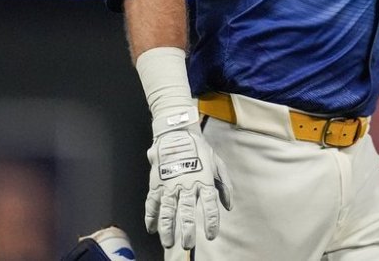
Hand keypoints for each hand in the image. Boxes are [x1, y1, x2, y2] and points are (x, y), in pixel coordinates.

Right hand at [145, 117, 231, 248]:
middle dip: (187, 230)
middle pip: (186, 211)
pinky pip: (152, 203)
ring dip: (166, 228)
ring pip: (167, 210)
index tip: (211, 236)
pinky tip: (151, 229)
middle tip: (187, 245)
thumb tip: (228, 207)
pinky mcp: (156, 182)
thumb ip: (224, 186)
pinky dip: (150, 217)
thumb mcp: (218, 163)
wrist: (177, 133)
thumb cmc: (200, 149)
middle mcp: (187, 184)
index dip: (211, 222)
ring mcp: (169, 184)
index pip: (210, 205)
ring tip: (167, 243)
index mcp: (204, 180)